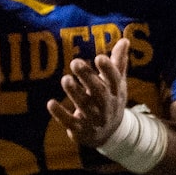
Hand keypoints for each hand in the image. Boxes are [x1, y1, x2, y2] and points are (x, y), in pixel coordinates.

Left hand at [49, 37, 134, 151]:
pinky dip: (60, 114)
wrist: (110, 134)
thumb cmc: (111, 100)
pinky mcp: (80, 129)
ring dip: (74, 93)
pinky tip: (50, 103)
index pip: (114, 80)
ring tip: (65, 79)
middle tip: (75, 62)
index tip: (99, 57)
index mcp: (116, 92)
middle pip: (99, 92)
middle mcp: (106, 106)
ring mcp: (93, 119)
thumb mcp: (117, 84)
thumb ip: (119, 62)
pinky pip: (70, 122)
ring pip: (84, 106)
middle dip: (87, 77)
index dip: (108, 70)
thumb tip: (124, 39)